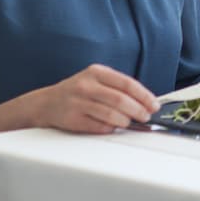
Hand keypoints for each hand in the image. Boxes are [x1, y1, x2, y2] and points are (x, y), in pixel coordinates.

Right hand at [33, 64, 159, 133]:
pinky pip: (97, 126)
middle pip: (120, 99)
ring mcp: (77, 102)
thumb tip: (145, 102)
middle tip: (146, 117)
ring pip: (110, 114)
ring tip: (130, 122)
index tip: (154, 105)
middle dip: (138, 110)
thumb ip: (117, 88)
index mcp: (96, 72)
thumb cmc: (78, 92)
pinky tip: (113, 127)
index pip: (127, 83)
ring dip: (125, 121)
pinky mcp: (71, 118)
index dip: (144, 96)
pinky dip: (110, 128)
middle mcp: (86, 85)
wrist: (45, 103)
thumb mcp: (96, 80)